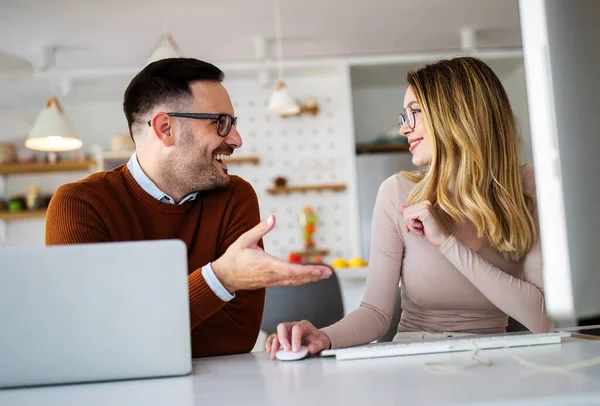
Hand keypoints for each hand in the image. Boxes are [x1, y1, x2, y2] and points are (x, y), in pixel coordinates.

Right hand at [211, 215, 331, 292]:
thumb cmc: (234, 257)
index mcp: (266, 264)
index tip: (318, 270)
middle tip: (329, 272)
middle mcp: (271, 275)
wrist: (224, 276)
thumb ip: (260, 228)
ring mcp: (271, 281)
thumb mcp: (245, 239)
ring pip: (294, 281)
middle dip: (313, 275)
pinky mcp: (270, 283)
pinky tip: (309, 278)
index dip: (306, 271)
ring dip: (310, 279)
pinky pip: (288, 282)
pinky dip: (300, 280)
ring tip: (324, 275)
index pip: (290, 270)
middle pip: (296, 278)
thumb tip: (273, 217)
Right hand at [265, 320, 330, 359]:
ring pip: (276, 334)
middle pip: (283, 327)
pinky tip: (270, 351)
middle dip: (283, 338)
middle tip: (286, 349)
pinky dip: (270, 345)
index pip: (296, 328)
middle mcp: (293, 327)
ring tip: (275, 354)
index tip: (295, 350)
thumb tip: (310, 349)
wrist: (316, 341)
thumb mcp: (322, 342)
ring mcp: (286, 333)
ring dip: (274, 344)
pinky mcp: (282, 339)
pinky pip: (273, 339)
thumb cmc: (318, 340)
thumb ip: (317, 345)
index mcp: (303, 325)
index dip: (295, 339)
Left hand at [399, 200, 448, 247]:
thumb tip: (400, 207)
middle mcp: (426, 203)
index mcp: (425, 203)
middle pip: (405, 212)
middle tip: (417, 230)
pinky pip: (409, 218)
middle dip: (408, 224)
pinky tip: (421, 230)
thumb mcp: (418, 222)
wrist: (441, 238)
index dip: (407, 221)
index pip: (407, 209)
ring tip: (419, 230)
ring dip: (411, 226)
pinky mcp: (425, 212)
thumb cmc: (431, 231)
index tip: (412, 228)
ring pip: (406, 215)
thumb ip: (410, 214)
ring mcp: (426, 206)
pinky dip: (412, 226)